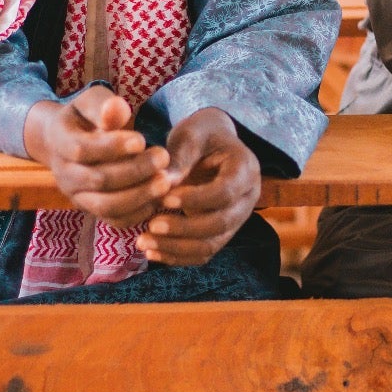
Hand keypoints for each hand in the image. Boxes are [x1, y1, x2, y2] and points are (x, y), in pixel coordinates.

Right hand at [23, 86, 172, 228]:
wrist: (69, 141)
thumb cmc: (87, 117)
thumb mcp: (92, 102)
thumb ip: (104, 105)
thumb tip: (117, 108)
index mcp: (59, 142)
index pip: (81, 150)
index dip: (112, 147)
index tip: (142, 140)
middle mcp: (64, 174)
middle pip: (97, 180)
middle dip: (134, 171)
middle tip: (163, 158)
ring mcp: (77, 196)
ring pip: (106, 206)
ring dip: (139, 196)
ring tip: (165, 181)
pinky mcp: (93, 211)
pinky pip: (115, 221)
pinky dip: (139, 213)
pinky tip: (158, 197)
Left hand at [136, 108, 261, 266]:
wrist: (211, 144)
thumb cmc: (200, 134)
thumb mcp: (190, 136)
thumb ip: (179, 159)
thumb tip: (162, 184)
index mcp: (245, 168)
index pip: (225, 192)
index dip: (195, 199)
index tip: (164, 198)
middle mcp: (247, 198)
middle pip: (221, 224)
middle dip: (184, 228)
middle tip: (151, 225)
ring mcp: (236, 219)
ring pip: (211, 244)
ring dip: (177, 248)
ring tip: (143, 242)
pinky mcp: (221, 232)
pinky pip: (203, 253)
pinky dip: (178, 256)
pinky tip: (152, 253)